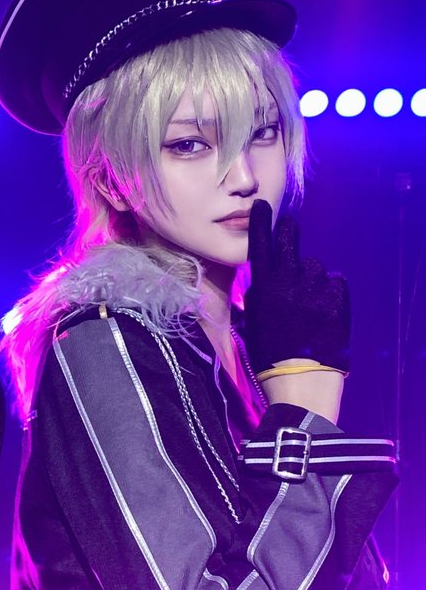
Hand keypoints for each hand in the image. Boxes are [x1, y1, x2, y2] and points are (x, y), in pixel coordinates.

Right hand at [244, 201, 350, 374]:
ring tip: (307, 299)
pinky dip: (330, 290)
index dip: (261, 222)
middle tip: (290, 229)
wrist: (300, 382)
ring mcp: (315, 290)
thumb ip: (255, 296)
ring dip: (310, 277)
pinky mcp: (338, 301)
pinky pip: (335, 282)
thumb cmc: (269, 356)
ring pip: (314, 267)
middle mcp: (289, 283)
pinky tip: (324, 306)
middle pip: (290, 242)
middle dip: (289, 232)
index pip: (260, 244)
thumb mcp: (251, 324)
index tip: (261, 206)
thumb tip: (261, 280)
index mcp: (264, 288)